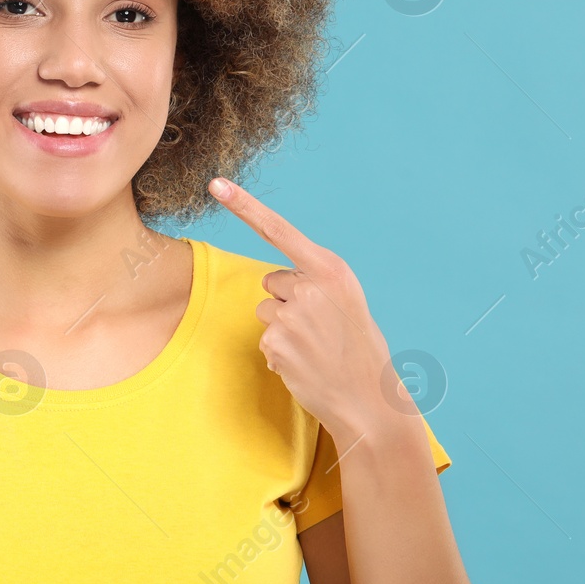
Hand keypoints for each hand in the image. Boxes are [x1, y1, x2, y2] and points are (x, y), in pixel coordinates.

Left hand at [208, 176, 415, 443]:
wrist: (369, 400)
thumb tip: (275, 283)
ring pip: (265, 311)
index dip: (244, 205)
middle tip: (319, 329)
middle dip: (286, 303)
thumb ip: (314, 283)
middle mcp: (310, 286)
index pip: (279, 230)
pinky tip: (306, 364)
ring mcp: (292, 314)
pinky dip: (279, 352)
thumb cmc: (357, 348)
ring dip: (281, 329)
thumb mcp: (346, 302)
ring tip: (314, 348)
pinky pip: (265, 339)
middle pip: (271, 282)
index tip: (216, 183)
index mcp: (330, 270)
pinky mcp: (276, 341)